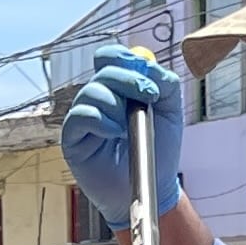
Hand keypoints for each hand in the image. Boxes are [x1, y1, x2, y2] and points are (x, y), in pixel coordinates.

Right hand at [59, 45, 184, 229]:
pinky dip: (100, 120)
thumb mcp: (171, 111)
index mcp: (119, 88)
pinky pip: (80, 116)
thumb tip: (148, 64)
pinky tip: (115, 133)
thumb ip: (166, 83)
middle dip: (128, 80)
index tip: (145, 72)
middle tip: (149, 95)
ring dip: (115, 104)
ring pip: (91, 92)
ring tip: (129, 126)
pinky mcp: (74, 138)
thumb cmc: (159, 151)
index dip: (124, 58)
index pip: (111, 58)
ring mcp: (85, 117)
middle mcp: (99, 98)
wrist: (154, 186)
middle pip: (103, 71)